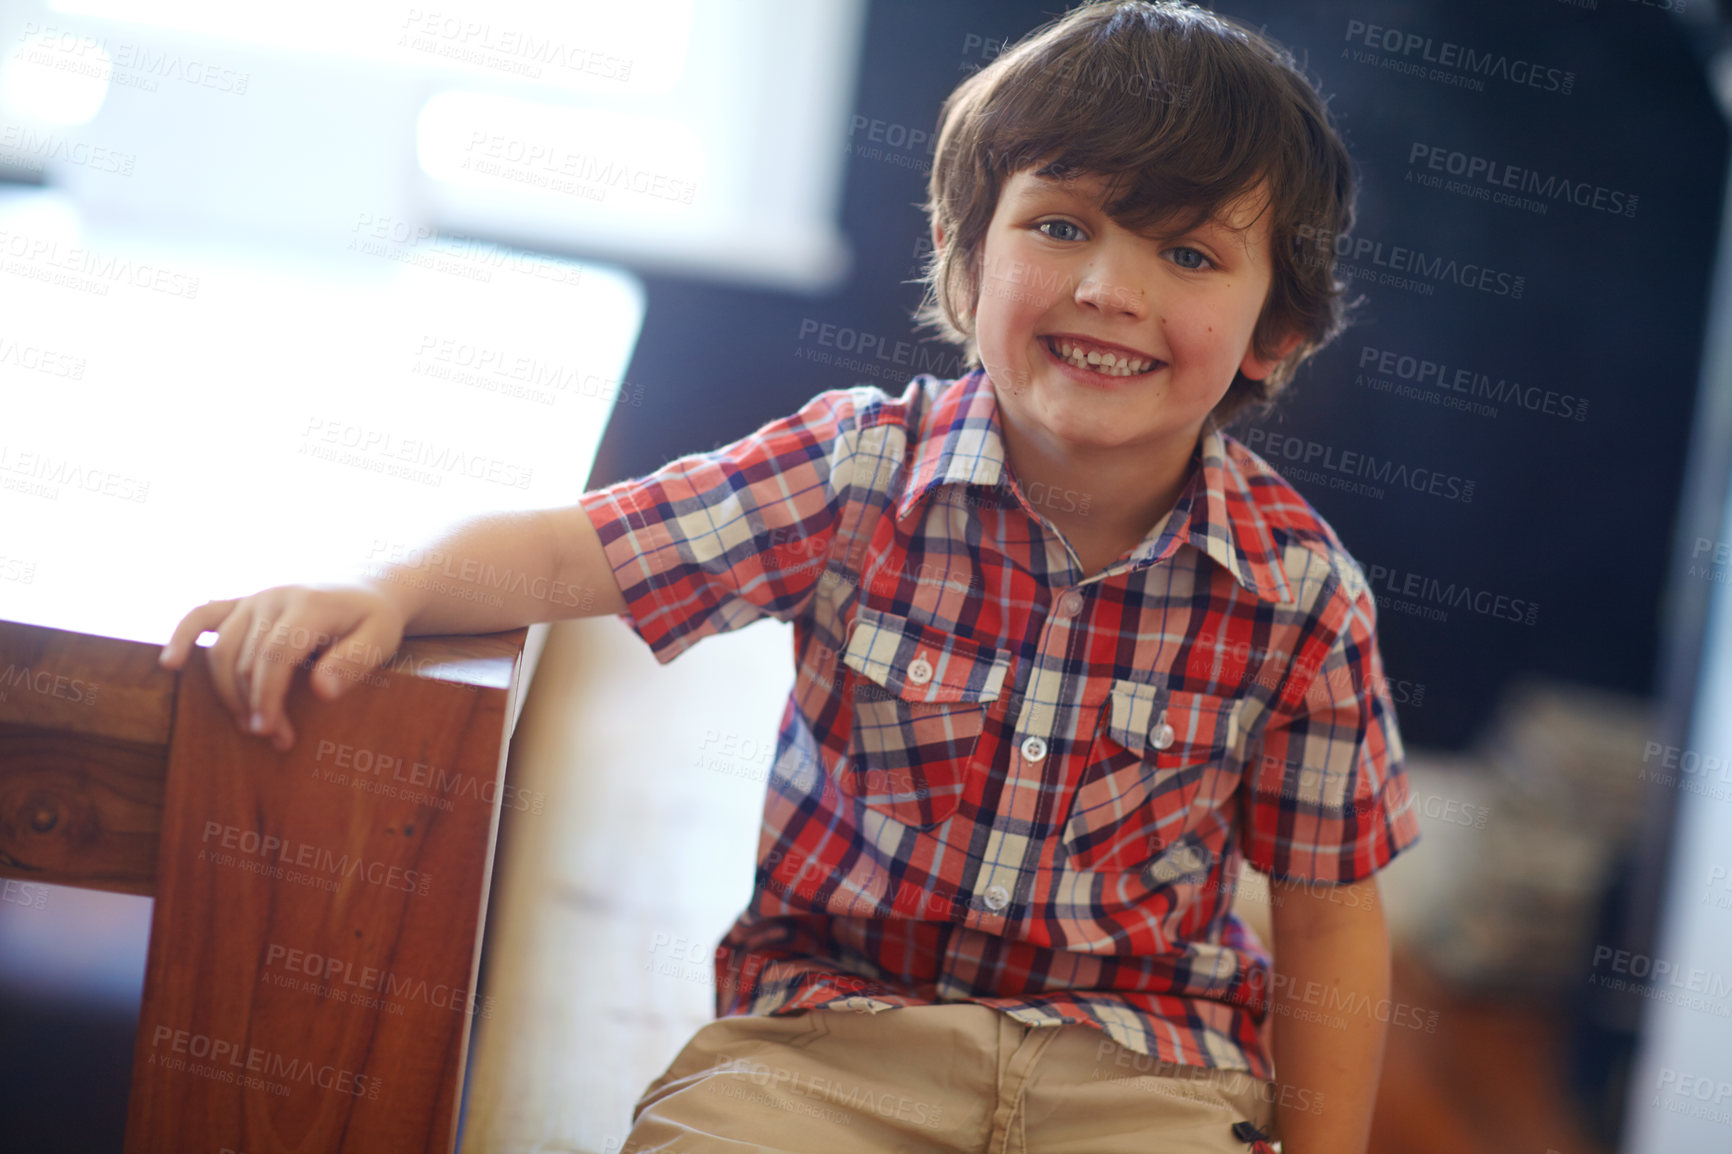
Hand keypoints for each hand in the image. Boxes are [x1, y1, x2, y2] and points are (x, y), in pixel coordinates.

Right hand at [157, 581, 407, 751]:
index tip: (270, 732)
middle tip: (277, 739)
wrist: (367, 587)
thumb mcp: (380, 639)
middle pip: (247, 658)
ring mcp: (254, 597)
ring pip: (222, 649)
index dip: (268, 695)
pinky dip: (182, 637)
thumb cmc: (373, 619)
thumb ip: (354, 663)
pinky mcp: (241, 602)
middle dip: (256, 704)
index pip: (276, 655)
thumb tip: (322, 691)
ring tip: (252, 725)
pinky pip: (202, 616)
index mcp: (309, 604)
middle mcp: (275, 596)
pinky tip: (170, 664)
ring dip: (230, 693)